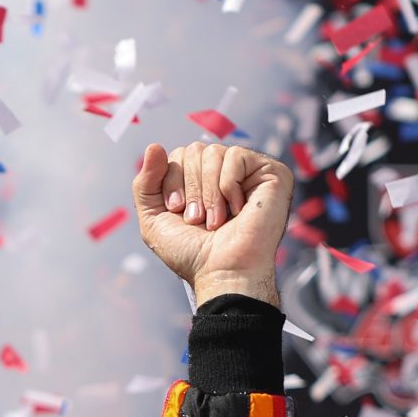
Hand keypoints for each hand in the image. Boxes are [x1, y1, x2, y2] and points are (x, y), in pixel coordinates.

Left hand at [133, 142, 292, 306]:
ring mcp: (249, 171)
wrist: (222, 270)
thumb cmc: (191, 252)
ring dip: (208, 192)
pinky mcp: (271, 172)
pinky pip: (236, 156)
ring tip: (215, 220)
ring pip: (213, 152)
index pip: (178, 155)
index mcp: (201, 179)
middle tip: (197, 219)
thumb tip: (154, 145)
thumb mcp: (154, 218)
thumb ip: (146, 183)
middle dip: (190, 187)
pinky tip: (238, 209)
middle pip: (194, 150)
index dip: (172, 181)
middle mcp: (225, 172)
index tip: (177, 211)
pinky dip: (228, 185)